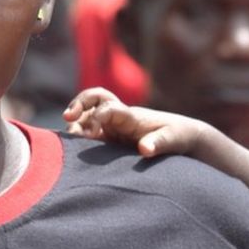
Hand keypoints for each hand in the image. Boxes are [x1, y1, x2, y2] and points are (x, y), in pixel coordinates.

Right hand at [63, 87, 214, 157]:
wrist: (182, 138)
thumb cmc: (178, 136)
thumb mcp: (173, 140)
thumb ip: (159, 143)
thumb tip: (145, 150)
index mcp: (131, 116)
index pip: (110, 107)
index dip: (98, 116)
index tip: (92, 133)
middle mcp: (118, 118)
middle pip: (94, 99)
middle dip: (79, 104)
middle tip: (67, 117)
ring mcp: (112, 127)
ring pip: (87, 117)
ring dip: (75, 124)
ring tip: (68, 139)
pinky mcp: (109, 139)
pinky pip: (88, 132)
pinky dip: (77, 138)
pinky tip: (70, 150)